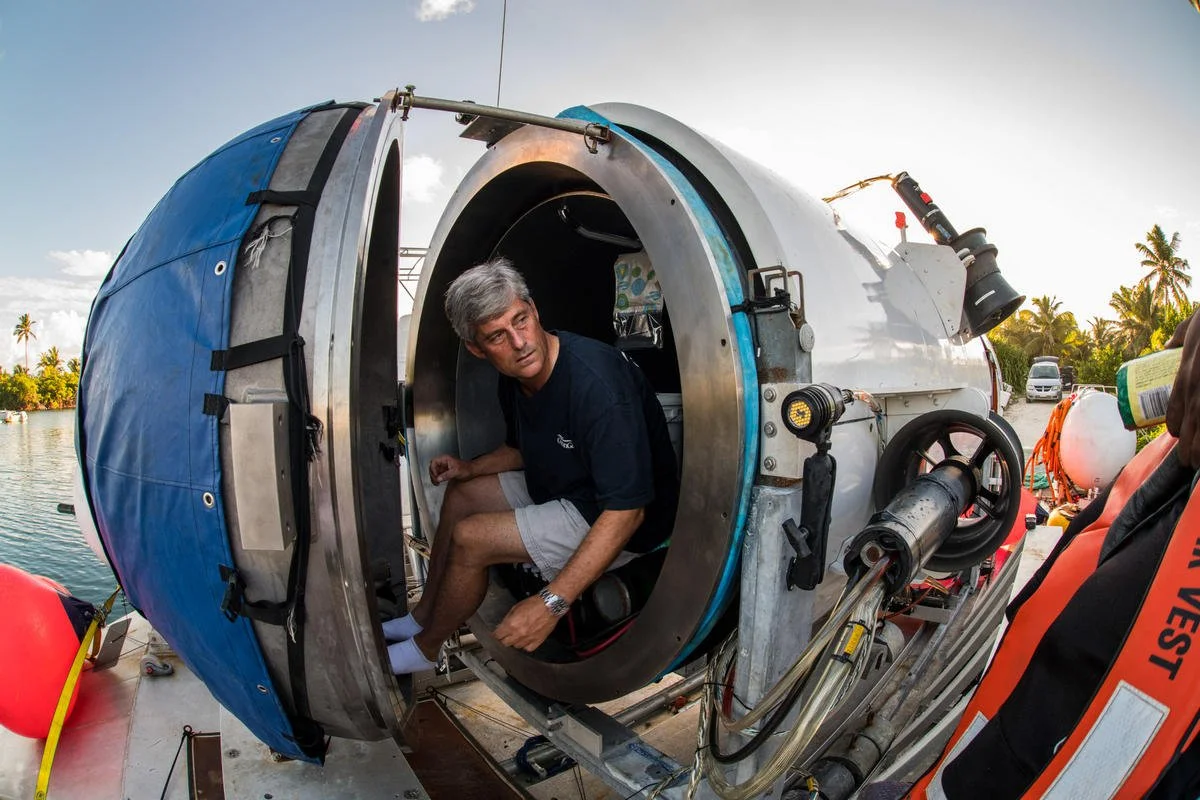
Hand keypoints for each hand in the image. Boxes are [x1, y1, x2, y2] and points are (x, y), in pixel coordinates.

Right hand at [429, 454, 473, 484]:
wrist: (472, 471)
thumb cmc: (466, 469)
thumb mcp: (456, 472)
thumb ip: (446, 475)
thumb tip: (438, 478)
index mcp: (445, 458)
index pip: (434, 462)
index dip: (433, 469)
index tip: (436, 476)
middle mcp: (444, 462)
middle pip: (432, 466)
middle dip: (432, 474)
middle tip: (436, 480)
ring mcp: (444, 466)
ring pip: (434, 471)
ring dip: (434, 477)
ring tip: (437, 483)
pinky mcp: (445, 471)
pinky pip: (438, 474)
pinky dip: (437, 478)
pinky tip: (439, 482)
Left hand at [493, 595, 559, 651]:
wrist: (550, 605)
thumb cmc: (535, 604)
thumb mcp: (516, 607)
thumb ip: (507, 618)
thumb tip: (502, 625)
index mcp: (511, 624)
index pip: (497, 635)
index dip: (496, 634)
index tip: (497, 633)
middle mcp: (518, 633)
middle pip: (505, 643)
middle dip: (504, 638)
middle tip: (506, 634)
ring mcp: (528, 639)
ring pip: (516, 646)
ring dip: (515, 641)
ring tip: (518, 635)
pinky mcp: (537, 641)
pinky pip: (528, 648)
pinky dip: (526, 645)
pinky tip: (526, 639)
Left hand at [1166, 310, 1199, 467]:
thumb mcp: (1189, 326)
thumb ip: (1178, 338)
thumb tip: (1167, 346)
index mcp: (1183, 374)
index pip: (1174, 406)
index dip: (1175, 424)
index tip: (1176, 434)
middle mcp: (1195, 388)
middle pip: (1188, 425)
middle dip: (1187, 446)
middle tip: (1187, 461)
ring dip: (1199, 449)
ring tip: (1197, 463)